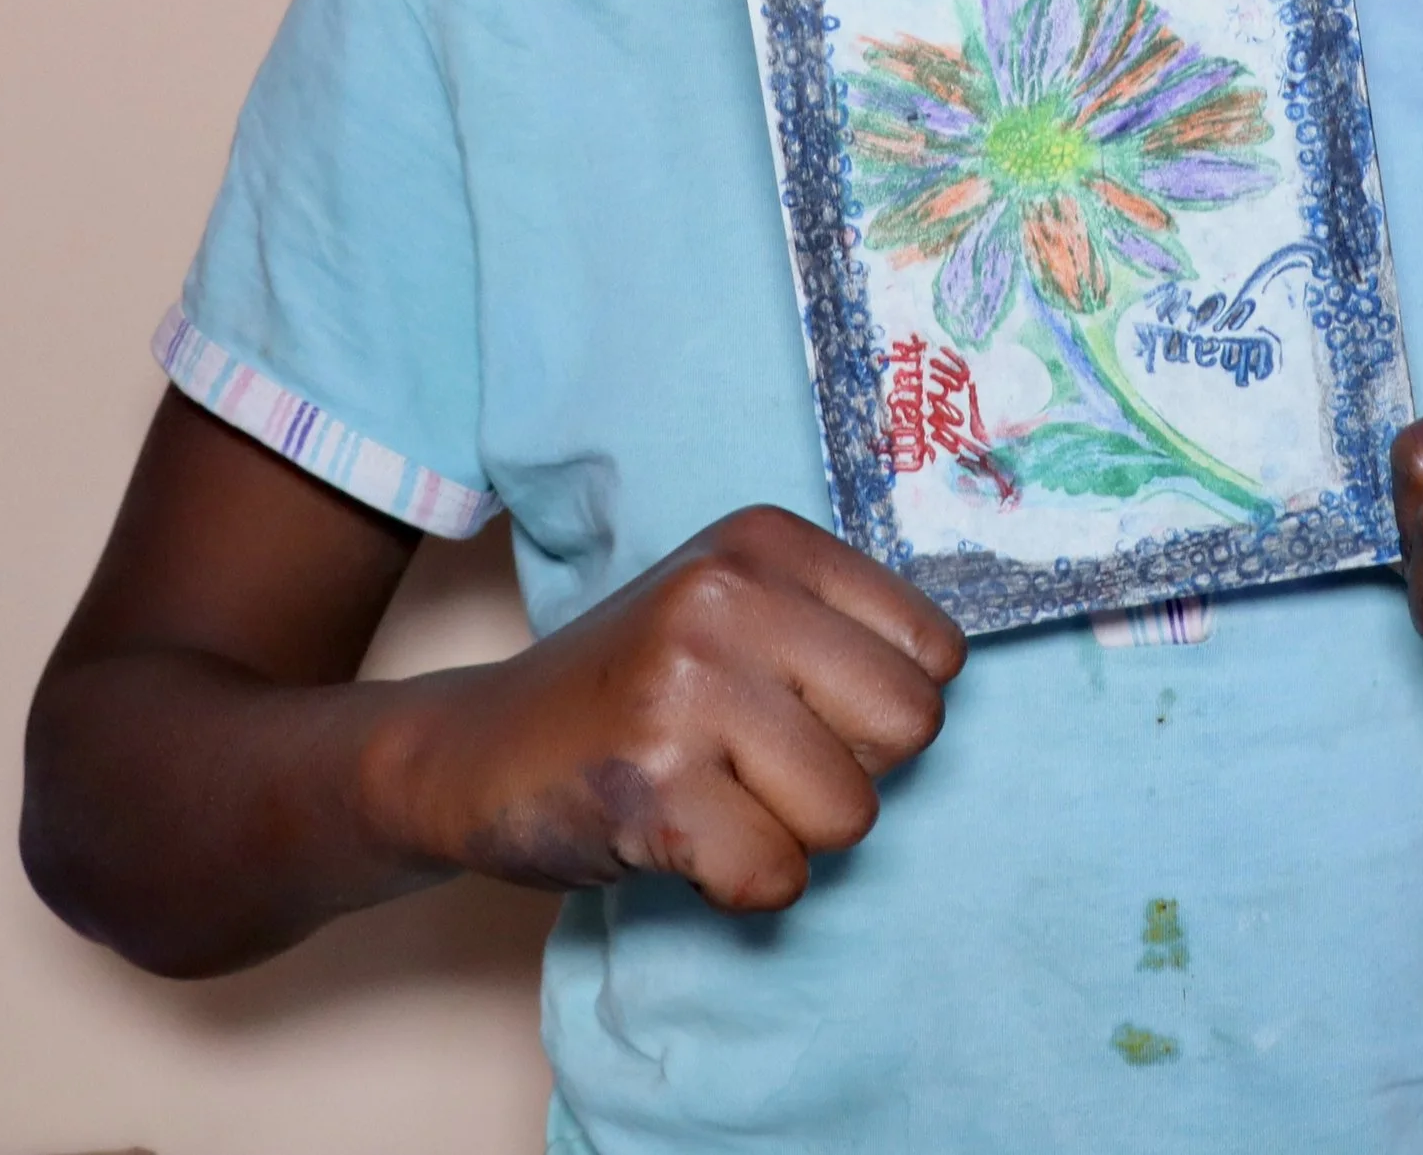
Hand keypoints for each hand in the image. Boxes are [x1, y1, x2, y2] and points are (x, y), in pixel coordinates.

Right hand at [371, 505, 965, 911]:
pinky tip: (679, 837)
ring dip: (790, 833)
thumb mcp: (736, 611)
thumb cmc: (636, 689)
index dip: (881, 705)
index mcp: (766, 539)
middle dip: (850, 771)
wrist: (474, 750)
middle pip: (910, 726)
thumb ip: (838, 627)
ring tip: (713, 794)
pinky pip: (776, 876)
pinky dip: (739, 883)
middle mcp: (728, 592)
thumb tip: (948, 681)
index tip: (804, 707)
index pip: (934, 648)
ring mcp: (685, 683)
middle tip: (760, 763)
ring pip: (851, 813)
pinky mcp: (650, 782)